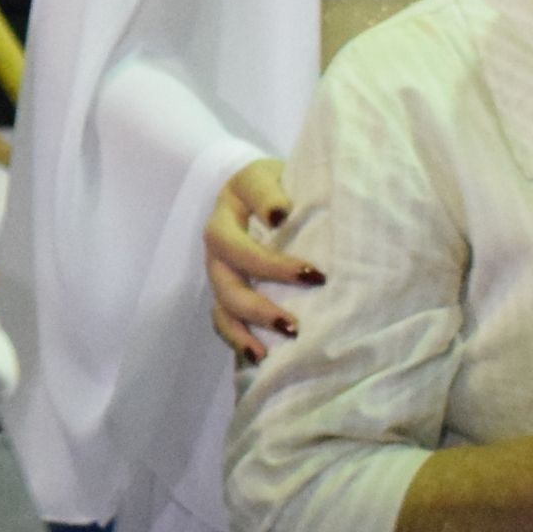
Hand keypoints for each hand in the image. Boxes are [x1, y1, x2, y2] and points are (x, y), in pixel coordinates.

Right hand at [203, 158, 317, 358]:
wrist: (272, 206)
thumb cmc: (294, 192)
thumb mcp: (299, 177)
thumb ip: (301, 189)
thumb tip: (284, 214)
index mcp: (241, 191)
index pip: (252, 191)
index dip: (265, 203)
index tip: (285, 215)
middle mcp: (223, 227)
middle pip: (229, 249)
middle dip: (268, 268)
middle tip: (313, 279)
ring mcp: (219, 263)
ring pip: (223, 290)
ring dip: (253, 313)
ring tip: (290, 330)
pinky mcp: (225, 291)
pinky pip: (221, 316)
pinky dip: (238, 336)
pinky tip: (261, 354)